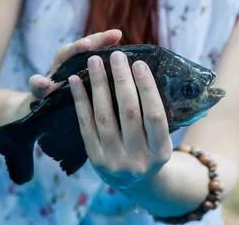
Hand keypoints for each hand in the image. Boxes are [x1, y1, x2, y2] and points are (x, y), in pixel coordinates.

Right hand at [10, 30, 121, 119]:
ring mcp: (51, 80)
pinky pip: (35, 87)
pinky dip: (37, 83)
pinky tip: (43, 83)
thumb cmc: (66, 104)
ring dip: (70, 51)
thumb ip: (101, 82)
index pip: (93, 50)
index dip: (103, 40)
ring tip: (84, 45)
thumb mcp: (86, 92)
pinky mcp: (36, 95)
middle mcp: (65, 70)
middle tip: (102, 35)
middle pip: (77, 51)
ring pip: (59, 62)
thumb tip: (127, 74)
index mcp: (79, 70)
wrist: (35, 117)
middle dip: (90, 41)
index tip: (118, 34)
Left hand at [68, 50, 172, 189]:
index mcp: (161, 152)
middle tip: (117, 56)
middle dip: (122, 81)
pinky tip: (76, 81)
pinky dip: (80, 101)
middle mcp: (138, 159)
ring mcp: (114, 161)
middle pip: (129, 113)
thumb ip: (156, 115)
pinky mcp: (95, 159)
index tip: (139, 64)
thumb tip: (143, 73)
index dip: (147, 88)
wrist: (135, 182)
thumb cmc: (150, 150)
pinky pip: (85, 125)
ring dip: (99, 85)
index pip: (155, 116)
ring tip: (95, 61)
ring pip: (105, 117)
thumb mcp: (162, 139)